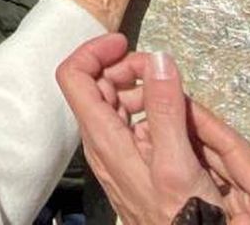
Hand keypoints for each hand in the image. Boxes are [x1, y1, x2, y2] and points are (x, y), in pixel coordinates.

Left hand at [57, 36, 249, 224]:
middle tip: (160, 68)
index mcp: (102, 136)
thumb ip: (165, 110)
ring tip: (174, 94)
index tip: (125, 42)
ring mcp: (115, 151)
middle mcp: (101, 141)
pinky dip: (151, 108)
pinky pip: (132, 122)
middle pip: (96, 84)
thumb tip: (157, 60)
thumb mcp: (176, 163)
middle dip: (125, 66)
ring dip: (141, 87)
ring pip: (116, 102)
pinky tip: (176, 118)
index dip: (93, 51)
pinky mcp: (131, 160)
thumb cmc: (176, 216)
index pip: (73, 76)